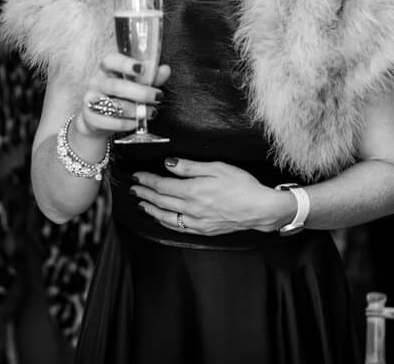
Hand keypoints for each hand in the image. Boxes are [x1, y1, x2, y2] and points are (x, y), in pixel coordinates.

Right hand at [75, 53, 169, 140]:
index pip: (110, 60)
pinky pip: (110, 121)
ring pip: (114, 106)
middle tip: (157, 96)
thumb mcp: (135, 85)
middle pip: (116, 86)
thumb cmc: (119, 97)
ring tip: (151, 112)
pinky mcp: (90, 117)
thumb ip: (150, 78)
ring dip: (136, 110)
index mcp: (107, 69)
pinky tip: (136, 122)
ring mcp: (91, 100)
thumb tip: (165, 69)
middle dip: (140, 92)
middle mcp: (96, 82)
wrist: (98, 120)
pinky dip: (126, 123)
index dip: (125, 64)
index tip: (142, 68)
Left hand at [130, 158, 284, 235]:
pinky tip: (161, 219)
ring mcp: (197, 221)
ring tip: (140, 203)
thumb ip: (190, 167)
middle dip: (144, 193)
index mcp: (193, 191)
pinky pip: (179, 228)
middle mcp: (191, 208)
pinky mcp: (204, 230)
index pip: (161, 185)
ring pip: (166, 216)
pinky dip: (165, 222)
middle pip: (160, 201)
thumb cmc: (242, 185)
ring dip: (150, 209)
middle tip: (133, 188)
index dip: (147, 180)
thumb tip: (168, 164)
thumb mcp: (216, 167)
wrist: (260, 209)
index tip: (137, 175)